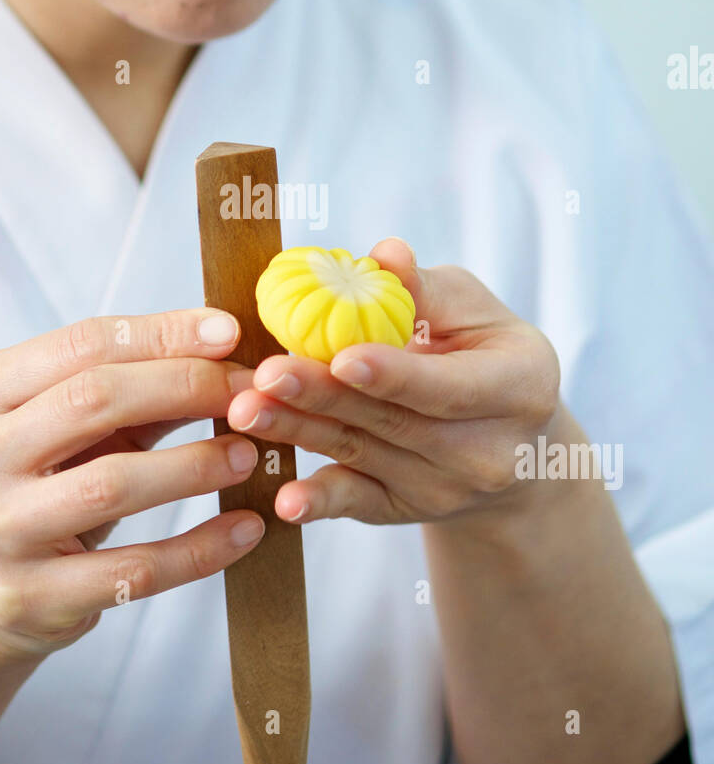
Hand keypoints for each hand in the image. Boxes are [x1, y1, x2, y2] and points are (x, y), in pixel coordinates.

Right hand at [0, 310, 262, 657]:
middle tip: (249, 394)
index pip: (79, 345)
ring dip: (194, 465)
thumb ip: (133, 391)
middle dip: (184, 387)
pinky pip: (133, 570)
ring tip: (247, 456)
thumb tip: (225, 352)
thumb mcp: (65, 429)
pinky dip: (199, 548)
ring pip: (111, 485)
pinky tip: (245, 529)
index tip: (228, 331)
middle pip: (92, 401)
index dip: (161, 334)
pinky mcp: (26, 598)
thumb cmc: (36, 487)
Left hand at [227, 238, 568, 526]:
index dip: (393, 374)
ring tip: (245, 411)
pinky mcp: (405, 510)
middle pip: (392, 421)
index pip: (448, 386)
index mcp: (517, 388)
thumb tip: (383, 253)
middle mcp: (487, 452)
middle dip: (323, 397)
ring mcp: (445, 489)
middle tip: (266, 375)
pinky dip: (319, 503)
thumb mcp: (476, 313)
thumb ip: (424, 290)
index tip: (341, 357)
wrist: (516, 448)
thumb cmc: (487, 355)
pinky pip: (356, 504)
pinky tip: (284, 501)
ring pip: (361, 454)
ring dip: (299, 433)